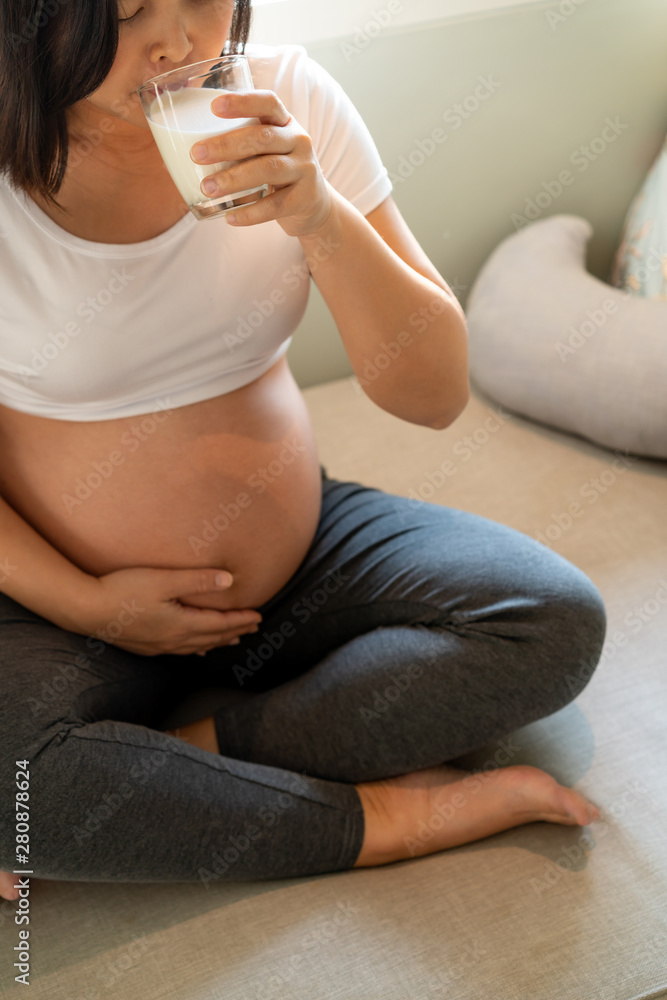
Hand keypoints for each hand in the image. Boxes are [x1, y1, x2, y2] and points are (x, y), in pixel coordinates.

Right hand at [77, 567, 262, 656]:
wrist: (86, 610)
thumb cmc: (123, 590)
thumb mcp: (163, 580)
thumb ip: (196, 580)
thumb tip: (229, 580)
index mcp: (181, 624)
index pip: (220, 625)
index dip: (241, 620)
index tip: (258, 616)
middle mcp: (173, 640)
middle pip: (212, 638)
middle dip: (235, 632)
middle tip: (254, 627)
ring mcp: (158, 645)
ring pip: (197, 647)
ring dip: (217, 642)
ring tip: (233, 640)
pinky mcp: (145, 646)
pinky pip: (180, 651)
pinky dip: (195, 649)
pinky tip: (195, 650)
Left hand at [190, 90, 332, 237]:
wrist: (314, 206)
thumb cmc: (277, 173)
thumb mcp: (267, 151)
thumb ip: (239, 144)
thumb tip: (179, 150)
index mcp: (285, 123)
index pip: (268, 103)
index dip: (243, 102)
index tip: (214, 107)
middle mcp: (299, 141)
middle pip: (262, 138)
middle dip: (226, 145)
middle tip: (196, 154)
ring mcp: (304, 170)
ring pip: (267, 170)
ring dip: (233, 179)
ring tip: (207, 188)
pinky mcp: (304, 199)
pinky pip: (275, 206)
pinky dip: (250, 213)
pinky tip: (229, 217)